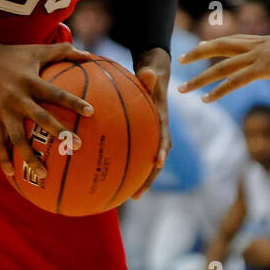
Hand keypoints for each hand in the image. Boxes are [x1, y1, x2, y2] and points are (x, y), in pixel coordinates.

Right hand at [0, 40, 94, 179]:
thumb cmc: (13, 54)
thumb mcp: (38, 50)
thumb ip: (64, 51)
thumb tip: (90, 55)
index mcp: (31, 82)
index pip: (56, 93)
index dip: (73, 102)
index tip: (91, 112)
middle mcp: (18, 98)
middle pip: (40, 118)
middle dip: (59, 133)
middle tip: (76, 146)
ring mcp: (4, 111)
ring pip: (17, 138)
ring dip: (30, 157)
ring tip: (44, 174)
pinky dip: (4, 159)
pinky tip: (12, 175)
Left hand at [132, 48, 171, 197]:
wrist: (155, 73)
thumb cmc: (151, 73)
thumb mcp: (152, 71)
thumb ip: (150, 75)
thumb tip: (147, 72)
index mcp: (162, 119)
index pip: (165, 137)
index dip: (162, 150)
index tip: (157, 163)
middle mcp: (157, 131)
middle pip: (156, 158)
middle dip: (148, 178)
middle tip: (136, 195)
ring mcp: (149, 135)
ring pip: (144, 160)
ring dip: (137, 178)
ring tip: (123, 198)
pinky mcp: (140, 136)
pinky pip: (131, 152)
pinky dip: (122, 164)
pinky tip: (104, 176)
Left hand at [177, 28, 269, 101]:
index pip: (239, 40)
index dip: (220, 43)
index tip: (204, 45)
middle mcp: (260, 47)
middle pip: (223, 46)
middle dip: (200, 52)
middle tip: (182, 58)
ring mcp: (259, 57)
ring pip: (221, 66)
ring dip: (200, 77)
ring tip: (182, 87)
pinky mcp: (263, 69)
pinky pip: (235, 81)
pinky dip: (218, 90)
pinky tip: (205, 99)